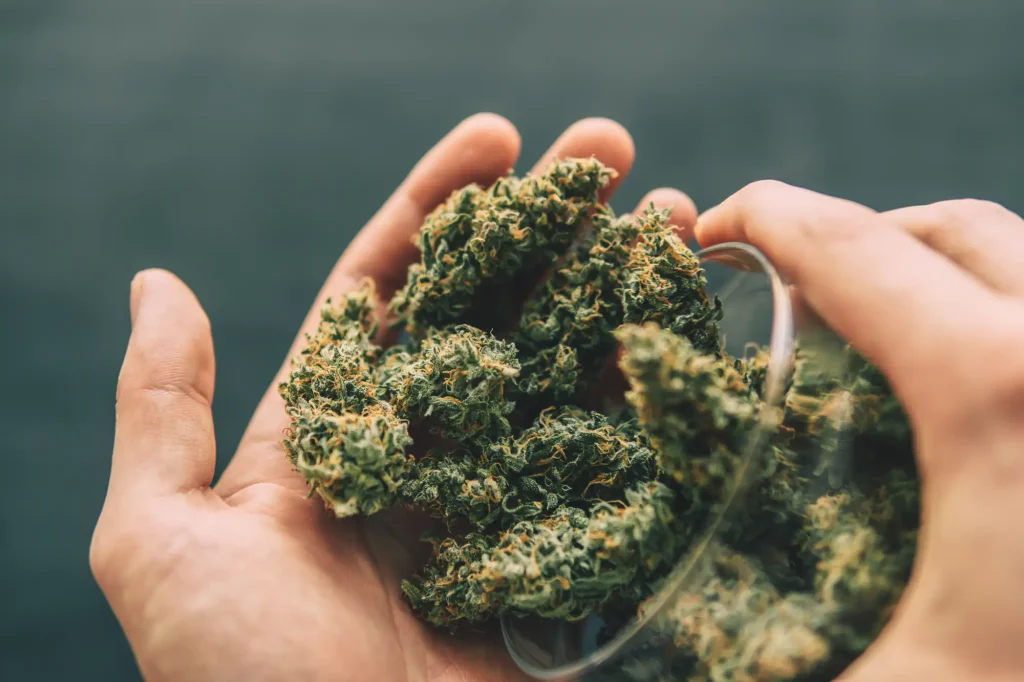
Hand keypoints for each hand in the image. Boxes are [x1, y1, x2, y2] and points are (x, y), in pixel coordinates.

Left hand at [89, 114, 700, 681]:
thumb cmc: (233, 679)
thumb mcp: (163, 540)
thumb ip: (165, 413)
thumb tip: (158, 282)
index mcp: (341, 433)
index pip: (393, 289)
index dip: (441, 208)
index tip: (499, 137)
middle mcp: (428, 455)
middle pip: (497, 311)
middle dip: (551, 225)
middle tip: (610, 149)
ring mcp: (506, 501)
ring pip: (565, 369)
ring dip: (616, 287)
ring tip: (675, 213)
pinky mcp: (567, 558)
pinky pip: (614, 462)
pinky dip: (652, 394)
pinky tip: (691, 330)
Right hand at [696, 185, 1023, 681]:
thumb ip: (746, 651)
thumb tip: (624, 659)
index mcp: (1005, 398)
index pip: (858, 251)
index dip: (766, 219)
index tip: (709, 228)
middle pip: (953, 230)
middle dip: (851, 235)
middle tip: (780, 290)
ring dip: (932, 276)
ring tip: (866, 336)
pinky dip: (999, 327)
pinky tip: (960, 405)